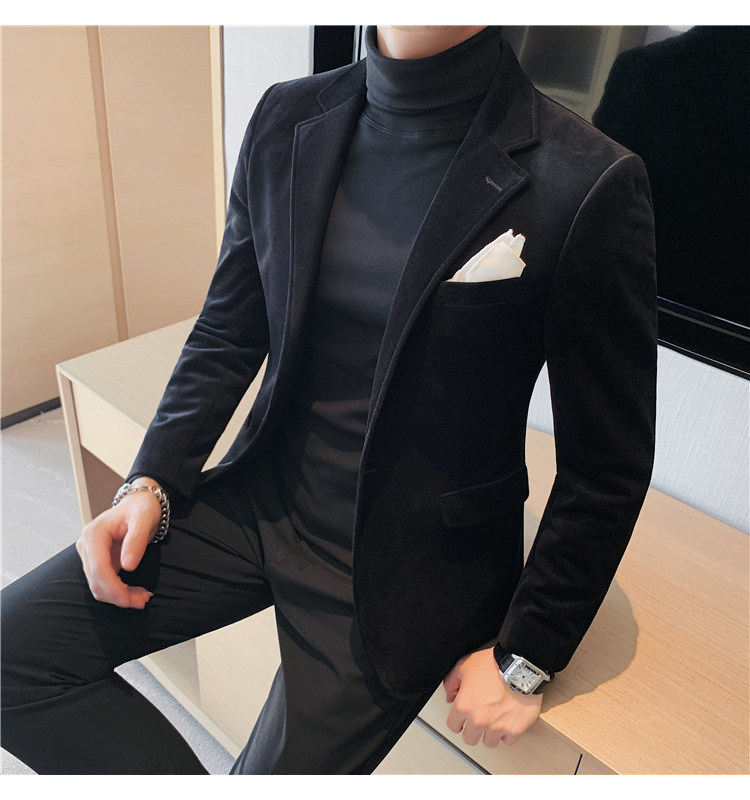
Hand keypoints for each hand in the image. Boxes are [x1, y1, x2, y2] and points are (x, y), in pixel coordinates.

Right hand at [75, 479, 161, 608]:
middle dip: (117, 596)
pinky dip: (117, 592)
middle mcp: (87, 544)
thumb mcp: (144, 519)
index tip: (130, 599)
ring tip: (141, 598)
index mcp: (94, 533)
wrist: (139, 505)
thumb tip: (128, 566)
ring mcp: (90, 554)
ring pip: (98, 586)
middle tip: (142, 600)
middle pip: (96, 580)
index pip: (98, 568)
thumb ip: (136, 540)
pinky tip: (134, 593)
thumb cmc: (141, 509)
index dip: (113, 588)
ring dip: (118, 597)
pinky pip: (103, 582)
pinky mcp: (97, 562)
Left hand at [443, 648, 541, 746]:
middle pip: (470, 739)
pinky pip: (508, 740)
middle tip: (479, 719)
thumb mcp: (465, 665)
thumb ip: (452, 682)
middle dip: (473, 729)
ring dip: (490, 732)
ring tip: (494, 719)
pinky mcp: (515, 730)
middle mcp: (479, 720)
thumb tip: (449, 695)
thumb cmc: (494, 664)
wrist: (520, 666)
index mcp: (464, 706)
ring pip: (489, 742)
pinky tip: (508, 720)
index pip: (453, 725)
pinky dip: (508, 732)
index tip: (462, 719)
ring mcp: (497, 727)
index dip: (457, 720)